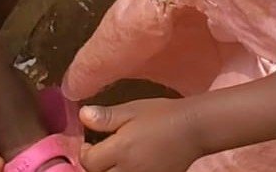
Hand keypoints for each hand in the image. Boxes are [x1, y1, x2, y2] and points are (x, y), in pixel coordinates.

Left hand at [80, 99, 203, 171]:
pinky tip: (130, 164)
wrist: (192, 129)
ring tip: (114, 158)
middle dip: (96, 166)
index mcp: (121, 150)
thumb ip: (106, 117)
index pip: (89, 162)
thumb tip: (82, 116)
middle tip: (100, 152)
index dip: (85, 152)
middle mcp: (129, 171)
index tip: (90, 142)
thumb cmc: (161, 115)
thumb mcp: (132, 109)